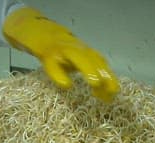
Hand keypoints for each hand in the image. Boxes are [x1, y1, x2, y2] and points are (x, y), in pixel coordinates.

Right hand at [3, 7, 119, 101]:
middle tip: (111, 89)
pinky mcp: (47, 55)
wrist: (39, 35)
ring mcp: (62, 49)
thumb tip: (108, 96)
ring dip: (88, 68)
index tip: (114, 93)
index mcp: (85, 52)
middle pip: (92, 58)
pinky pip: (53, 64)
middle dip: (103, 72)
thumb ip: (91, 76)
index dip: (109, 77)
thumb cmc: (62, 54)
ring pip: (77, 56)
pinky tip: (66, 85)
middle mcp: (76, 49)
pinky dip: (59, 74)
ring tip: (96, 83)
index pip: (100, 63)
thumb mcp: (77, 63)